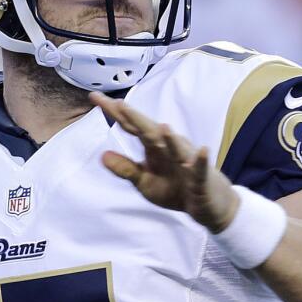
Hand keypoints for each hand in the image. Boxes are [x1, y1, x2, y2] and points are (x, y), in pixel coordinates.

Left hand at [89, 91, 239, 233]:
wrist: (207, 204)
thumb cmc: (175, 188)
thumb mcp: (145, 182)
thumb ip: (126, 168)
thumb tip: (102, 156)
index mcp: (154, 147)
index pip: (131, 126)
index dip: (115, 113)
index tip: (94, 97)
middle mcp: (169, 147)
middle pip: (150, 130)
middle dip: (136, 118)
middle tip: (118, 104)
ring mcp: (186, 161)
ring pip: (177, 147)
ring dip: (170, 138)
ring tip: (162, 126)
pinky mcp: (201, 177)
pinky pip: (200, 168)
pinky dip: (200, 160)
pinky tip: (202, 151)